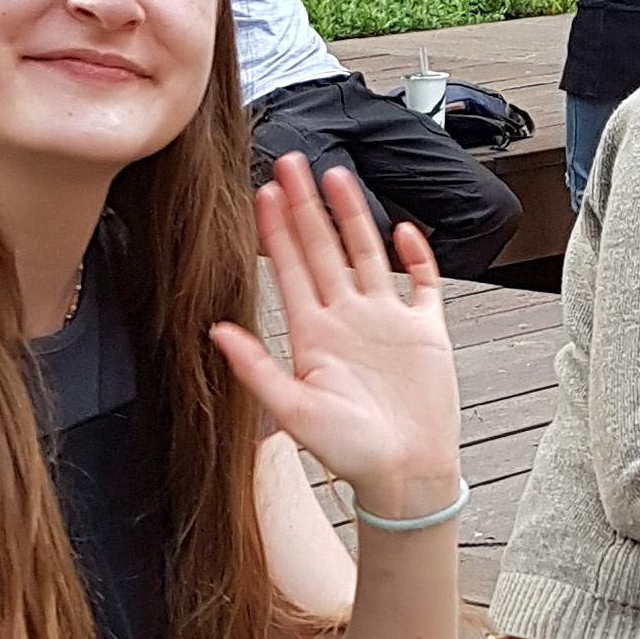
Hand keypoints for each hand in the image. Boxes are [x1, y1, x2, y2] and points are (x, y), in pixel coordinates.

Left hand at [212, 156, 463, 514]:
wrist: (404, 475)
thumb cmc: (349, 452)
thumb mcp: (293, 411)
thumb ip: (256, 368)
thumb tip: (214, 330)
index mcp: (313, 334)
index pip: (289, 269)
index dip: (275, 231)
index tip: (261, 193)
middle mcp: (347, 319)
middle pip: (323, 249)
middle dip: (305, 206)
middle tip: (289, 162)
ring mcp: (387, 321)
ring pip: (366, 253)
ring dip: (352, 215)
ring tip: (335, 176)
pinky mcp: (425, 331)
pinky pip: (422, 283)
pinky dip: (415, 256)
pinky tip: (403, 230)